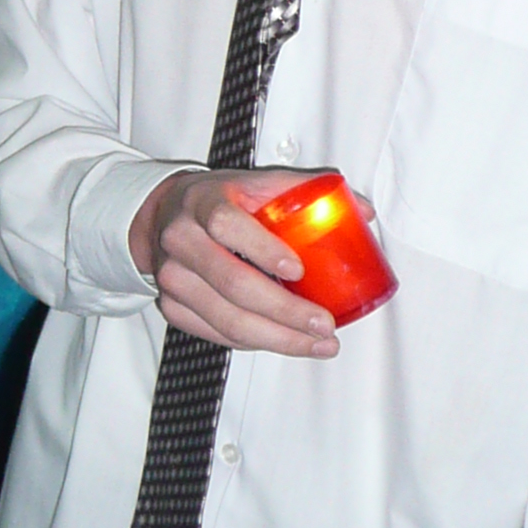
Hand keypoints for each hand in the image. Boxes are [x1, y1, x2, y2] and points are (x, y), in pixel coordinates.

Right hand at [128, 167, 344, 357]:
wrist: (164, 215)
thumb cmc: (217, 200)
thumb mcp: (255, 184)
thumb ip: (305, 192)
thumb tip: (363, 212)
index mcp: (204, 202)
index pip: (226, 225)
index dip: (262, 249)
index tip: (297, 270)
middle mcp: (182, 240)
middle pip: (232, 283)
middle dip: (285, 311)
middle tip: (323, 324)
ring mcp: (173, 277)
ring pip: (226, 319)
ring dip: (277, 338)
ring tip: (316, 343)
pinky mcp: (172, 306)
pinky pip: (217, 334)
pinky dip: (255, 343)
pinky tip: (283, 342)